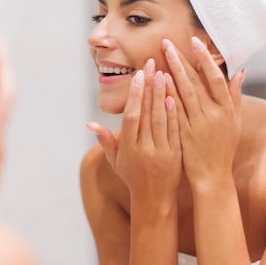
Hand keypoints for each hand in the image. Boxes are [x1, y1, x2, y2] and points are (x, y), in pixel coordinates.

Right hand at [87, 59, 181, 203]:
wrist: (154, 200)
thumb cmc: (132, 176)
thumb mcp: (114, 161)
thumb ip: (105, 140)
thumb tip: (89, 123)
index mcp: (128, 148)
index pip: (132, 116)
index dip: (136, 95)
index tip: (139, 75)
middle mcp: (144, 148)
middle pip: (147, 113)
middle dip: (150, 87)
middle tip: (153, 64)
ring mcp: (161, 152)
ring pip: (162, 119)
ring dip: (163, 95)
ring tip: (165, 73)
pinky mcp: (176, 155)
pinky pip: (175, 131)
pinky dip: (175, 114)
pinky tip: (176, 96)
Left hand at [161, 37, 244, 189]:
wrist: (212, 176)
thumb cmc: (224, 147)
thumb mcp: (235, 122)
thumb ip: (235, 95)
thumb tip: (240, 70)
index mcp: (227, 110)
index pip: (215, 78)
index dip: (204, 59)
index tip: (193, 42)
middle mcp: (213, 115)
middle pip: (195, 82)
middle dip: (180, 60)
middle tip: (167, 43)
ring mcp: (198, 125)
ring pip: (183, 93)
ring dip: (172, 72)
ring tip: (162, 55)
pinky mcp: (183, 134)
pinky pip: (173, 110)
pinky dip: (167, 94)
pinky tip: (158, 81)